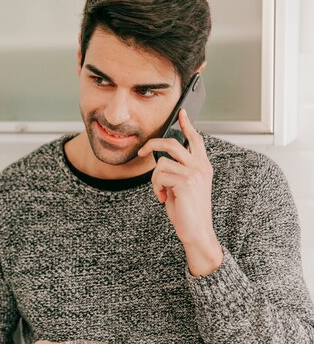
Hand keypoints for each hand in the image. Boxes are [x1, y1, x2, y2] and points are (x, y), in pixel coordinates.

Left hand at [137, 109, 222, 276]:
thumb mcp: (183, 185)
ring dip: (155, 180)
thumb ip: (177, 170)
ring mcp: (194, 173)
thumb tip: (159, 159)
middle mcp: (201, 166)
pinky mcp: (186, 181)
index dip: (187, 124)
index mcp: (203, 166)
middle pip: (171, 143)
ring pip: (161, 163)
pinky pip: (159, 176)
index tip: (181, 112)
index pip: (196, 139)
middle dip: (152, 145)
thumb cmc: (188, 210)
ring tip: (163, 192)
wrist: (196, 231)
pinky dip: (156, 188)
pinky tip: (165, 198)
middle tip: (141, 152)